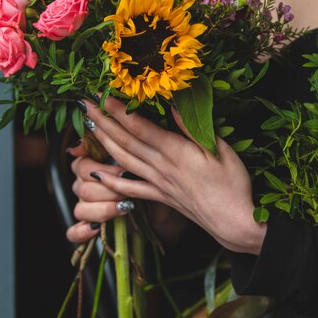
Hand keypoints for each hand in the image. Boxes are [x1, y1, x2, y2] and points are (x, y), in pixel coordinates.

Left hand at [75, 96, 265, 253]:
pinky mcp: (160, 197)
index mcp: (177, 152)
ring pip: (123, 160)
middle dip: (103, 121)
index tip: (102, 94)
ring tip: (87, 126)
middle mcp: (162, 167)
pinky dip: (110, 181)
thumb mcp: (221, 150)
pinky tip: (95, 175)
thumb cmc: (233, 185)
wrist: (233, 222)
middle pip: (125, 141)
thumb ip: (192, 129)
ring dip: (102, 142)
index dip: (119, 110)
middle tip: (84, 104)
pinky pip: (129, 188)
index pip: (140, 127)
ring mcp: (158, 184)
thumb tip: (173, 104)